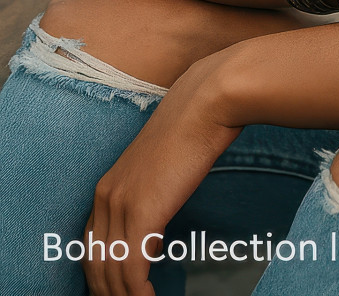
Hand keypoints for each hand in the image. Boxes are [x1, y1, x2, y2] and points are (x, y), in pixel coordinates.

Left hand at [81, 53, 240, 295]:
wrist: (205, 104)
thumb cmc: (192, 129)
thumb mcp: (160, 170)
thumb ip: (149, 201)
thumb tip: (153, 239)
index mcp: (106, 186)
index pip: (89, 245)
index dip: (99, 274)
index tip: (114, 289)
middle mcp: (106, 197)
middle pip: (94, 263)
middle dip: (107, 291)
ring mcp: (122, 205)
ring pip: (111, 271)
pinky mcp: (144, 213)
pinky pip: (132, 268)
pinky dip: (138, 292)